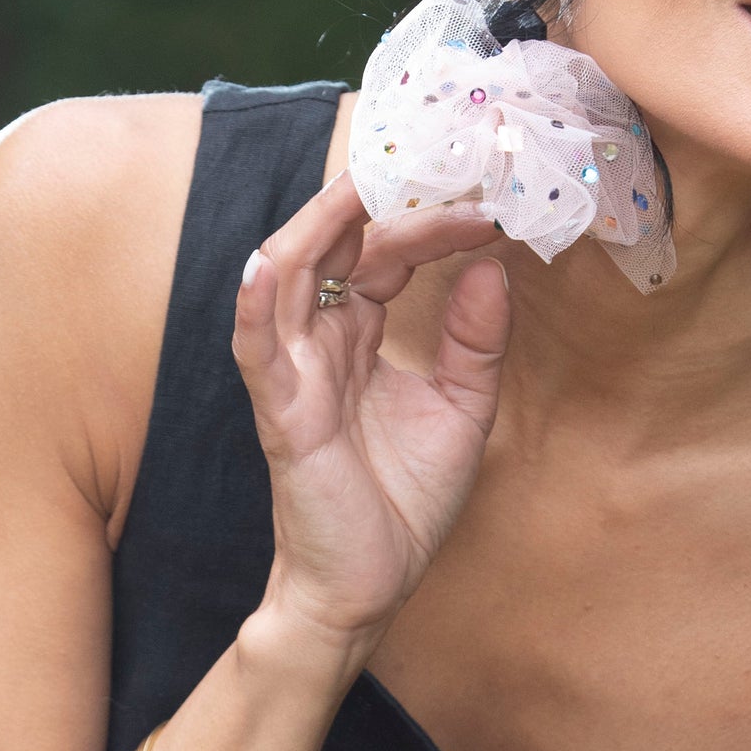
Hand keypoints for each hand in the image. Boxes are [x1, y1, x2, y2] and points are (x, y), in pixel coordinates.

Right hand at [232, 172, 509, 653]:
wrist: (371, 589)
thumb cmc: (403, 500)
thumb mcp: (464, 407)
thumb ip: (477, 339)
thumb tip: (494, 266)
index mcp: (360, 334)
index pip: (387, 252)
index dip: (433, 222)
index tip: (492, 203)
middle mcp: (322, 341)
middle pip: (339, 245)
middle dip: (379, 199)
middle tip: (431, 160)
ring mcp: (295, 372)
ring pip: (289, 275)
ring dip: (322, 224)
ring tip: (362, 180)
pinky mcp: (281, 413)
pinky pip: (257, 350)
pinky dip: (257, 305)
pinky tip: (270, 266)